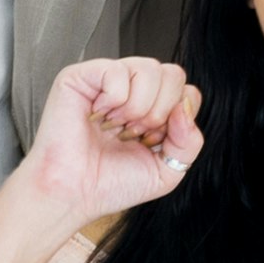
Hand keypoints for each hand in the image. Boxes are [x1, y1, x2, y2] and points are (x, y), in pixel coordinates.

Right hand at [21, 56, 204, 218]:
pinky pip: (118, 71)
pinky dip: (114, 100)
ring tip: (115, 126)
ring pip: (150, 69)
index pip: (187, 91)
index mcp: (153, 107)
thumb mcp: (167, 171)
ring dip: (137, 107)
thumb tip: (184, 107)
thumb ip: (190, 142)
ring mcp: (107, 80)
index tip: (149, 142)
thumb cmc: (110, 183)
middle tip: (131, 134)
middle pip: (173, 74)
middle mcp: (132, 89)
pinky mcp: (81, 76)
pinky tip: (98, 116)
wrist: (73, 194)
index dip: (176, 119)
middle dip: (159, 112)